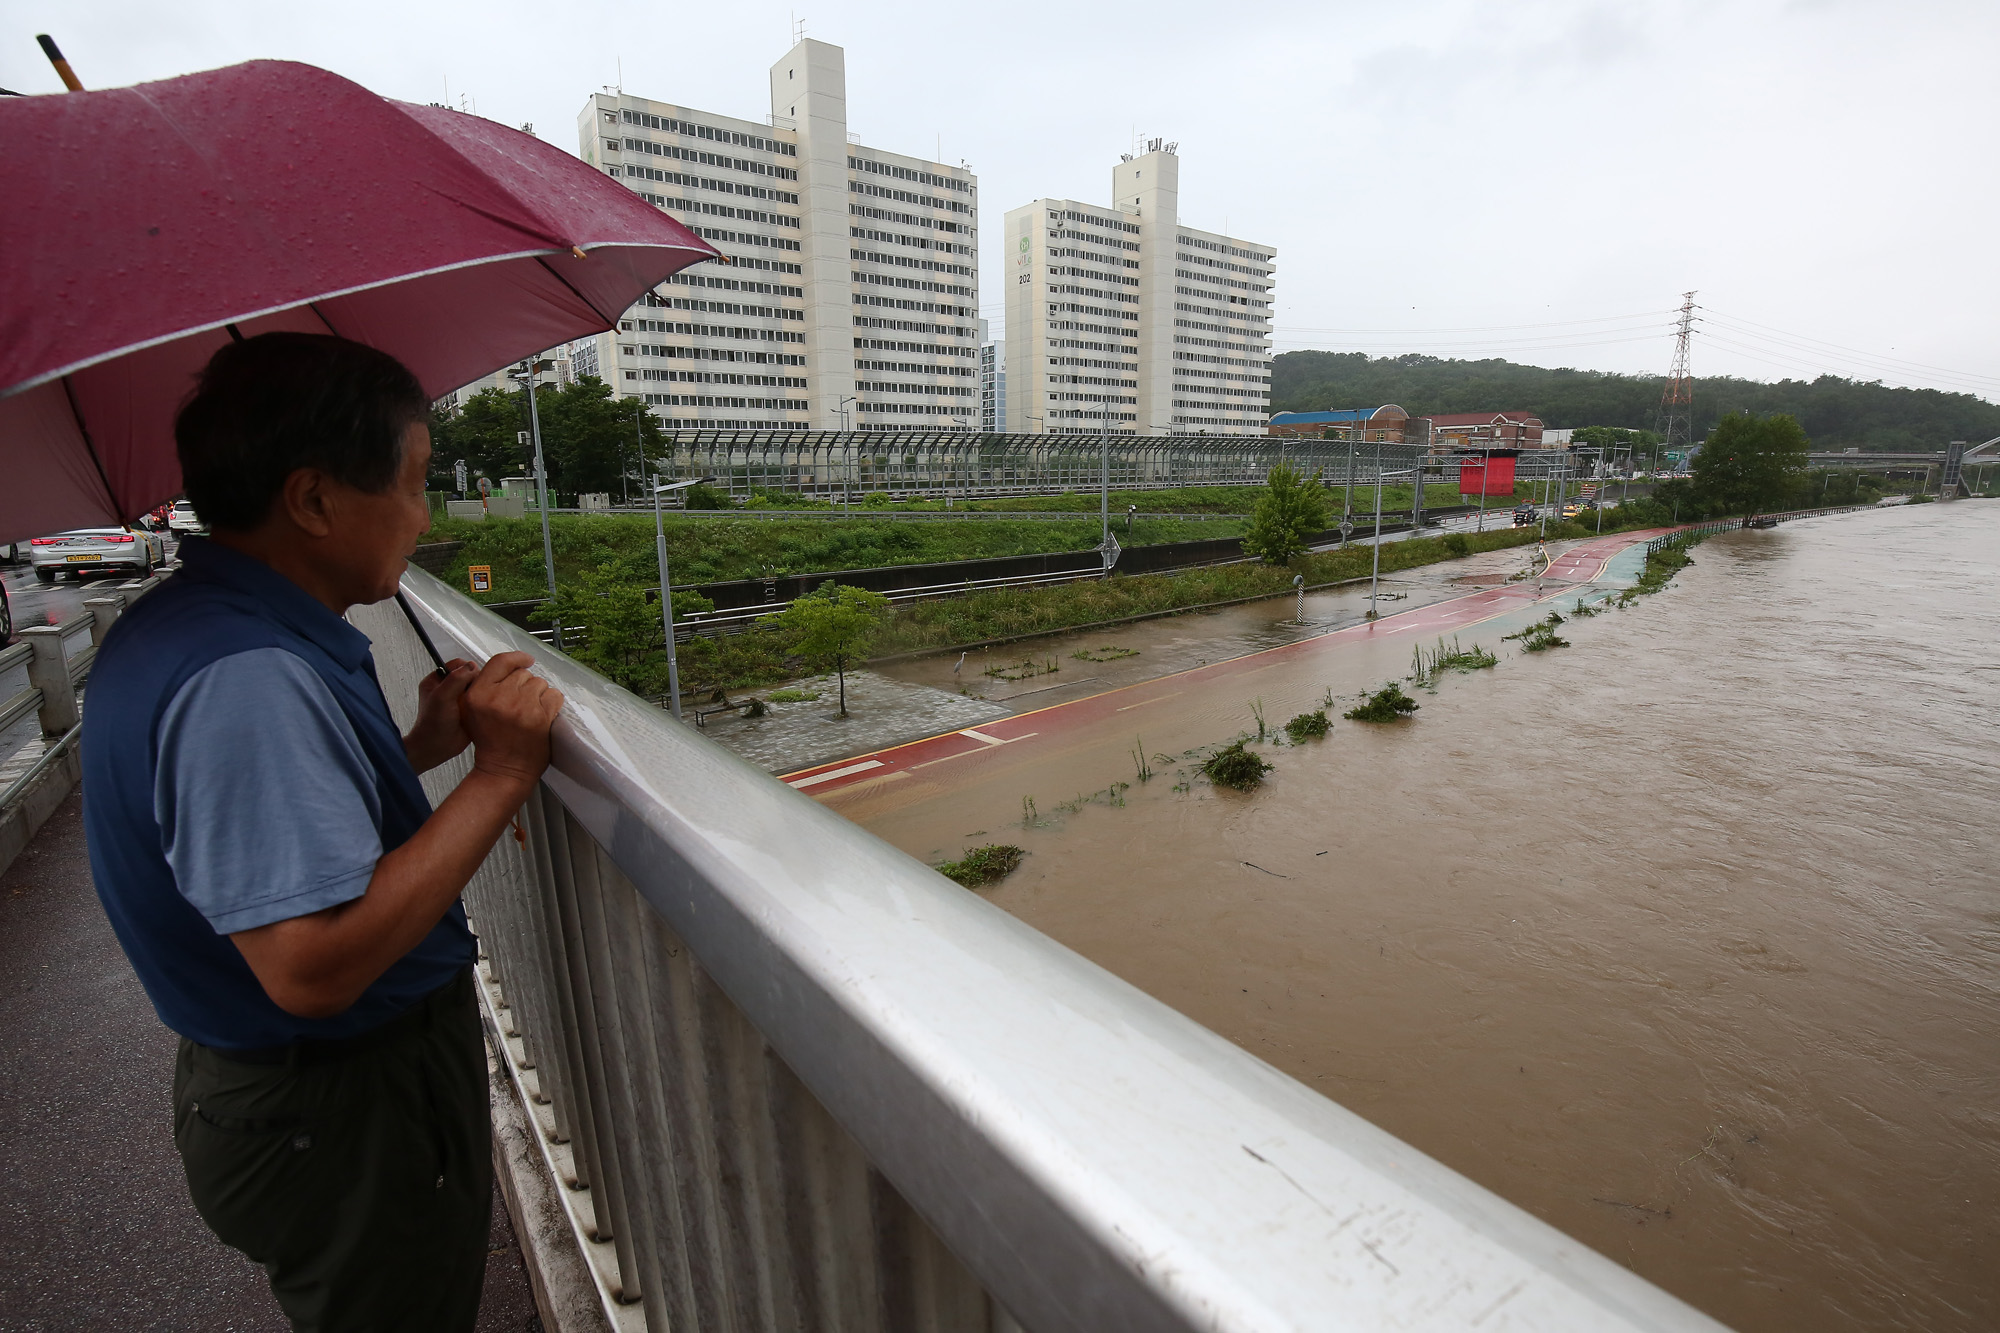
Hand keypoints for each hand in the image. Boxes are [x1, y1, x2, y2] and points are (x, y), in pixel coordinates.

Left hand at [403, 658, 475, 772]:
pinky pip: (481, 701)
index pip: (458, 665)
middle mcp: (449, 688)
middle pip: (470, 675)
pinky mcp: (469, 710)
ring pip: (478, 688)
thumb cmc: (431, 726)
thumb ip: (456, 679)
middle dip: (476, 682)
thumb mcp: (441, 697)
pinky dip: (484, 704)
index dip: (467, 669)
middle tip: (476, 692)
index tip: (472, 679)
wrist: (436, 748)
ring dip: (481, 694)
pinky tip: (482, 710)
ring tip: (478, 703)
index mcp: (437, 681)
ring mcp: (459, 699)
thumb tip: (471, 667)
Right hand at [463, 652, 564, 787]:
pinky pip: (554, 695)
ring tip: (529, 713)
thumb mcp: (474, 710)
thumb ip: (486, 686)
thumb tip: (513, 666)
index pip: (501, 661)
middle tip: (520, 705)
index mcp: (478, 695)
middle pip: (523, 674)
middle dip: (525, 686)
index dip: (517, 658)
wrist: (504, 769)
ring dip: (539, 695)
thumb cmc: (491, 742)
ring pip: (540, 683)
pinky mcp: (540, 717)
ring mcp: (521, 707)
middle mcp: (499, 698)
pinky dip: (552, 703)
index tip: (526, 660)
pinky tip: (542, 715)